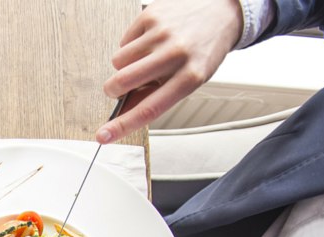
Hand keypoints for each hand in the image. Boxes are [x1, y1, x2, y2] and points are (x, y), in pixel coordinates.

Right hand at [96, 0, 242, 143]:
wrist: (220, 11)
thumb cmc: (202, 50)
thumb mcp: (188, 79)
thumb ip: (156, 97)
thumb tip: (124, 114)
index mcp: (190, 77)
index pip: (149, 109)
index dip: (122, 125)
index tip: (104, 136)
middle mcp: (176, 54)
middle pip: (123, 81)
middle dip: (113, 89)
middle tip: (119, 88)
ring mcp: (162, 34)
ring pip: (118, 62)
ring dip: (125, 65)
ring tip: (146, 58)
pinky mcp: (151, 16)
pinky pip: (123, 41)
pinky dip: (131, 45)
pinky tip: (149, 40)